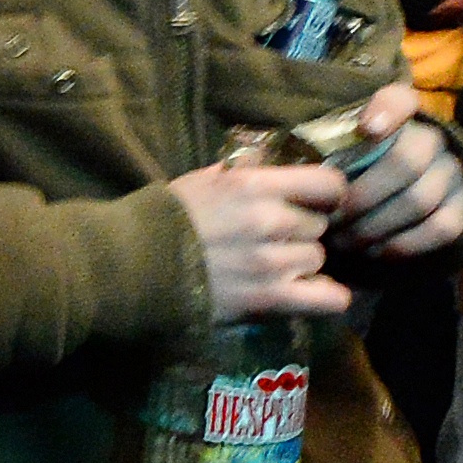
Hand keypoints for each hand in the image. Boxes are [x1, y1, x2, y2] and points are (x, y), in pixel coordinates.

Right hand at [168, 156, 351, 322]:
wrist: (133, 266)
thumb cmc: (164, 219)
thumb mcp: (203, 180)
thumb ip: (242, 173)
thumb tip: (268, 163)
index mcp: (254, 185)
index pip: (328, 183)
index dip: (326, 194)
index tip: (314, 203)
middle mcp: (270, 220)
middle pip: (318, 225)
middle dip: (301, 232)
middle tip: (277, 241)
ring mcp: (272, 261)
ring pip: (317, 260)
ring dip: (301, 265)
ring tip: (275, 269)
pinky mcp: (269, 298)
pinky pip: (329, 299)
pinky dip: (326, 297)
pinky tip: (310, 294)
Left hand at [330, 83, 462, 264]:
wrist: (405, 193)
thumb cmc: (355, 169)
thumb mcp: (338, 149)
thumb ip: (326, 148)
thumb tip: (295, 170)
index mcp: (401, 114)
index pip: (400, 99)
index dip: (387, 112)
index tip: (366, 130)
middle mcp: (434, 138)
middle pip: (404, 164)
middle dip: (360, 198)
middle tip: (330, 220)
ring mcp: (454, 172)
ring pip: (418, 201)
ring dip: (374, 227)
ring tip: (343, 241)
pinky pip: (440, 228)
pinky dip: (403, 245)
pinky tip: (374, 250)